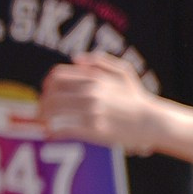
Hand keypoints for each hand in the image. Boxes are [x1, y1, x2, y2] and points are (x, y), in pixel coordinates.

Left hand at [39, 54, 161, 152]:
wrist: (151, 121)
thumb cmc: (136, 98)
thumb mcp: (124, 71)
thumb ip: (100, 61)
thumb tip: (75, 59)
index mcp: (94, 77)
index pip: (56, 77)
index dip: (47, 86)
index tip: (47, 95)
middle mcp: (90, 92)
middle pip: (51, 96)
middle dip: (42, 105)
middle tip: (40, 114)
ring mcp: (92, 110)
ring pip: (54, 113)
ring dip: (44, 119)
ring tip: (43, 125)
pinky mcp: (94, 129)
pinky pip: (65, 129)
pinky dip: (54, 132)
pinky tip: (52, 135)